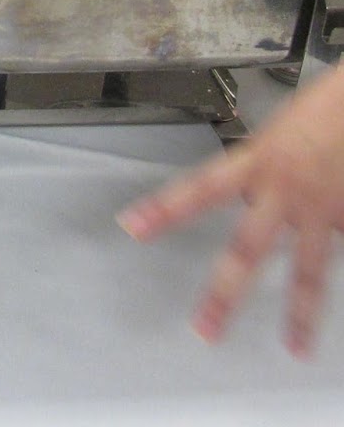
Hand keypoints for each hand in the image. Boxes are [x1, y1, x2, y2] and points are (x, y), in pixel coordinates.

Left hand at [118, 61, 343, 356]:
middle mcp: (286, 191)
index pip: (202, 188)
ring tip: (296, 348)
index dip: (166, 208)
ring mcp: (322, 210)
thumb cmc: (325, 108)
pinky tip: (328, 312)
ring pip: (309, 271)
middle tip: (204, 331)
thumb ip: (262, 170)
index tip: (133, 228)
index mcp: (259, 161)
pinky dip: (340, 262)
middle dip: (226, 294)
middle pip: (249, 249)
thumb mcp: (278, 134)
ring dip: (302, 314)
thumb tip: (252, 197)